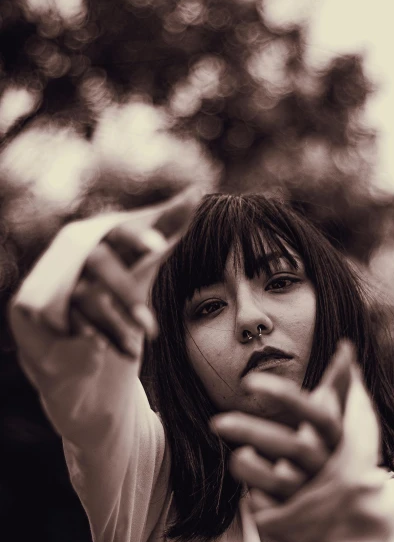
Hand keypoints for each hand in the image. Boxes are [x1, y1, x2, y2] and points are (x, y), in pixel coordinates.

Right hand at [67, 188, 199, 357]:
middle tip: (152, 329)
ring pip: (86, 298)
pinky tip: (111, 351)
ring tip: (138, 352)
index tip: (160, 247)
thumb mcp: (143, 253)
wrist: (75, 308)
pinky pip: (70, 321)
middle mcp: (79, 254)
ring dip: (114, 325)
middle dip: (126, 294)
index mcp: (104, 236)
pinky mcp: (47, 307)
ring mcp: (61, 280)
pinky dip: (92, 335)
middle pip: (100, 263)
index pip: (120, 230)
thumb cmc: (117, 275)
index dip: (138, 236)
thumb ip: (168, 224)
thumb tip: (198, 190)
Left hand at [211, 340, 356, 511]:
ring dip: (252, 470)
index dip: (284, 397)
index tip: (248, 382)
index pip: (316, 415)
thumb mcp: (348, 421)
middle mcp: (328, 468)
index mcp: (339, 440)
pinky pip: (273, 509)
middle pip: (292, 448)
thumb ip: (342, 387)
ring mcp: (313, 495)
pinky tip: (247, 489)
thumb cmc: (344, 455)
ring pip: (280, 483)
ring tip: (235, 455)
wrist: (358, 517)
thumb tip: (345, 346)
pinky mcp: (297, 518)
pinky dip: (259, 499)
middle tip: (216, 422)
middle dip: (254, 433)